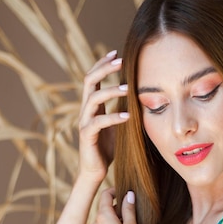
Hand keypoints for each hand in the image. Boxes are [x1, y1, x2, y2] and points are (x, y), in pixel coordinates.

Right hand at [77, 51, 128, 188]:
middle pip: (88, 80)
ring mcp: (84, 122)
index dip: (102, 64)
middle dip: (104, 68)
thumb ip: (122, 110)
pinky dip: (113, 117)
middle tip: (120, 60)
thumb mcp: (116, 125)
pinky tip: (127, 115)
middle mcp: (85, 110)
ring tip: (127, 88)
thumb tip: (138, 97)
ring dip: (110, 90)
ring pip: (93, 98)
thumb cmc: (106, 149)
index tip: (116, 52)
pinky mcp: (87, 136)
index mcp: (92, 106)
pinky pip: (99, 122)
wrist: (94, 171)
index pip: (93, 78)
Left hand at [91, 189, 141, 223]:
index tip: (122, 192)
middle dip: (116, 208)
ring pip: (102, 223)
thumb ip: (129, 210)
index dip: (114, 191)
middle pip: (104, 210)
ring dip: (113, 222)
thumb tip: (128, 195)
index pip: (105, 195)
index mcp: (103, 217)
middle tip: (130, 213)